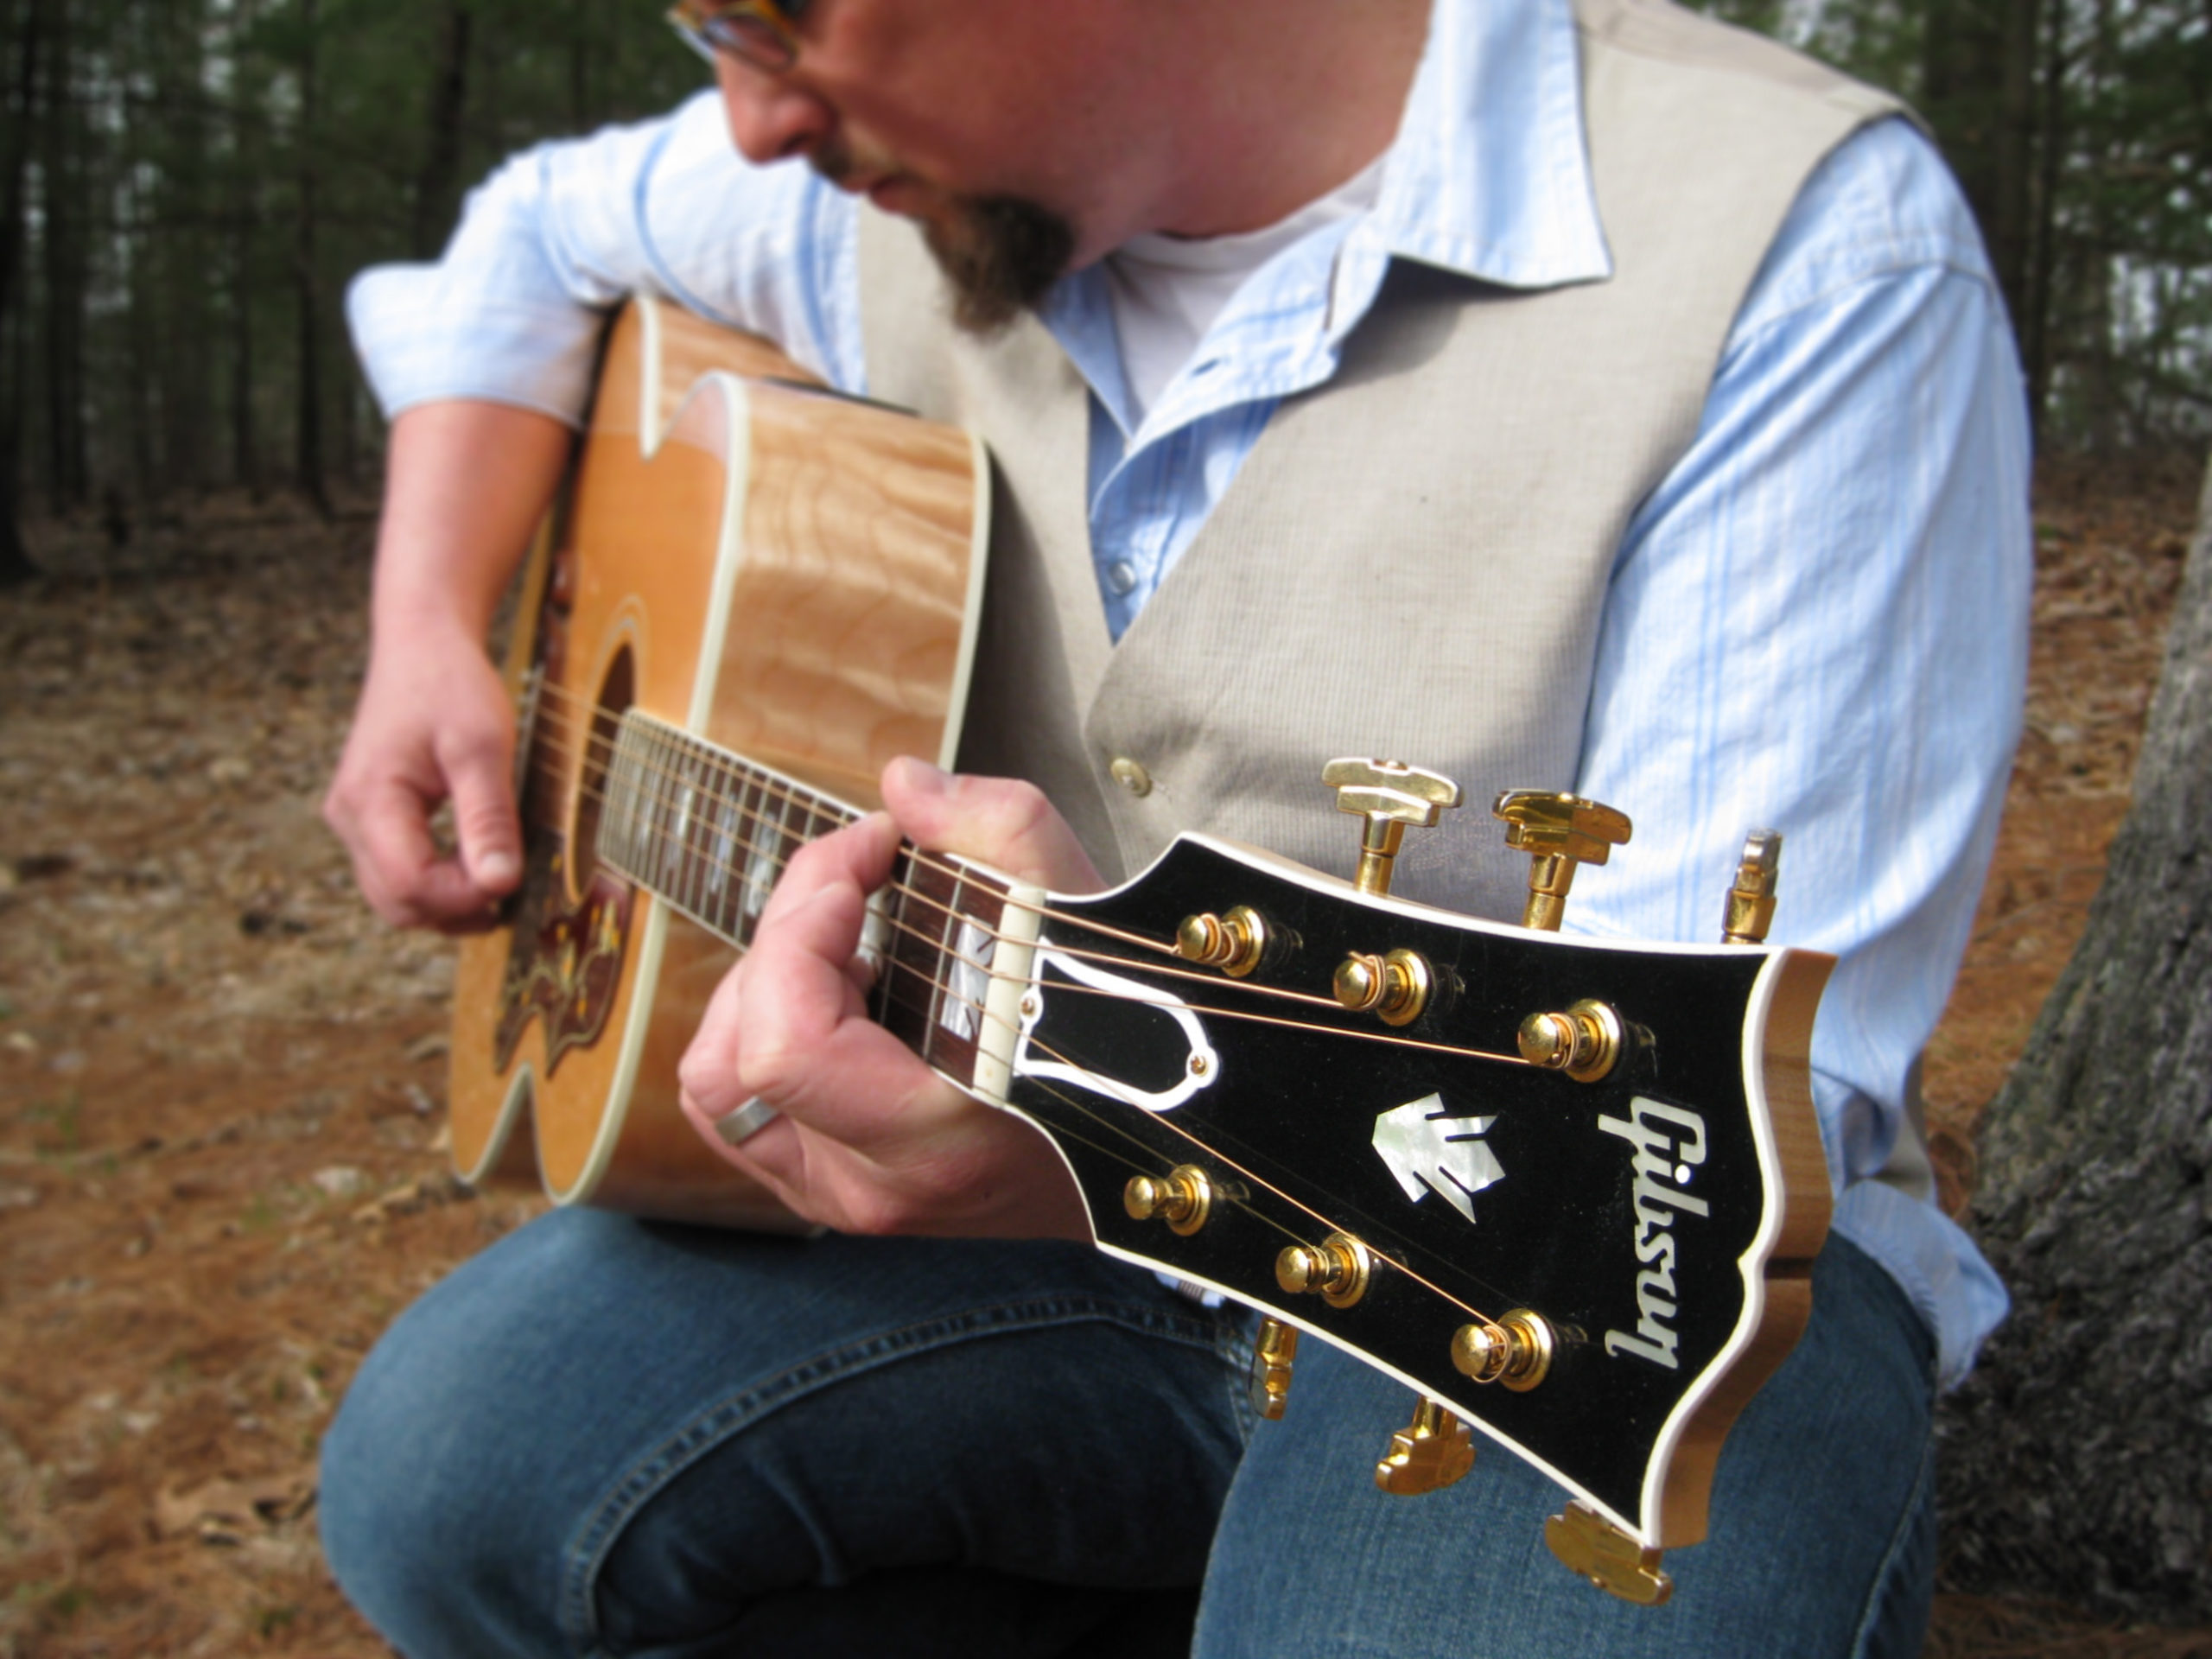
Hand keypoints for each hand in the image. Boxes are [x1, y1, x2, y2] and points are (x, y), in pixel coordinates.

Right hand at [322, 619, 522, 930]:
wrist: (422, 645)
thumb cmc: (451, 685)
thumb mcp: (482, 746)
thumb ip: (488, 817)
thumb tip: (500, 884)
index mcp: (370, 800)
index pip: (409, 885)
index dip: (463, 898)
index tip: (512, 881)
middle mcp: (349, 817)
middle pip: (397, 902)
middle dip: (456, 908)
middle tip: (511, 890)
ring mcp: (353, 820)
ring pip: (394, 896)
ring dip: (447, 902)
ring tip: (498, 877)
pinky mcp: (368, 819)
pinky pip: (397, 873)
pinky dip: (436, 883)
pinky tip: (476, 865)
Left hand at [677, 757, 1101, 1238]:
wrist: (1157, 1137)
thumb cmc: (1127, 1029)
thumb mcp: (1083, 911)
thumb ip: (995, 828)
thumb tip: (901, 786)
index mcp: (930, 1136)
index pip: (782, 1041)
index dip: (798, 924)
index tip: (869, 857)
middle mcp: (872, 1185)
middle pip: (733, 1052)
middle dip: (782, 942)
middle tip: (860, 886)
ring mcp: (844, 1198)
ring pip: (717, 1086)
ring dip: (761, 994)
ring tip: (846, 947)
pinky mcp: (832, 1190)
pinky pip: (740, 1109)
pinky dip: (766, 1035)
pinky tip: (843, 995)